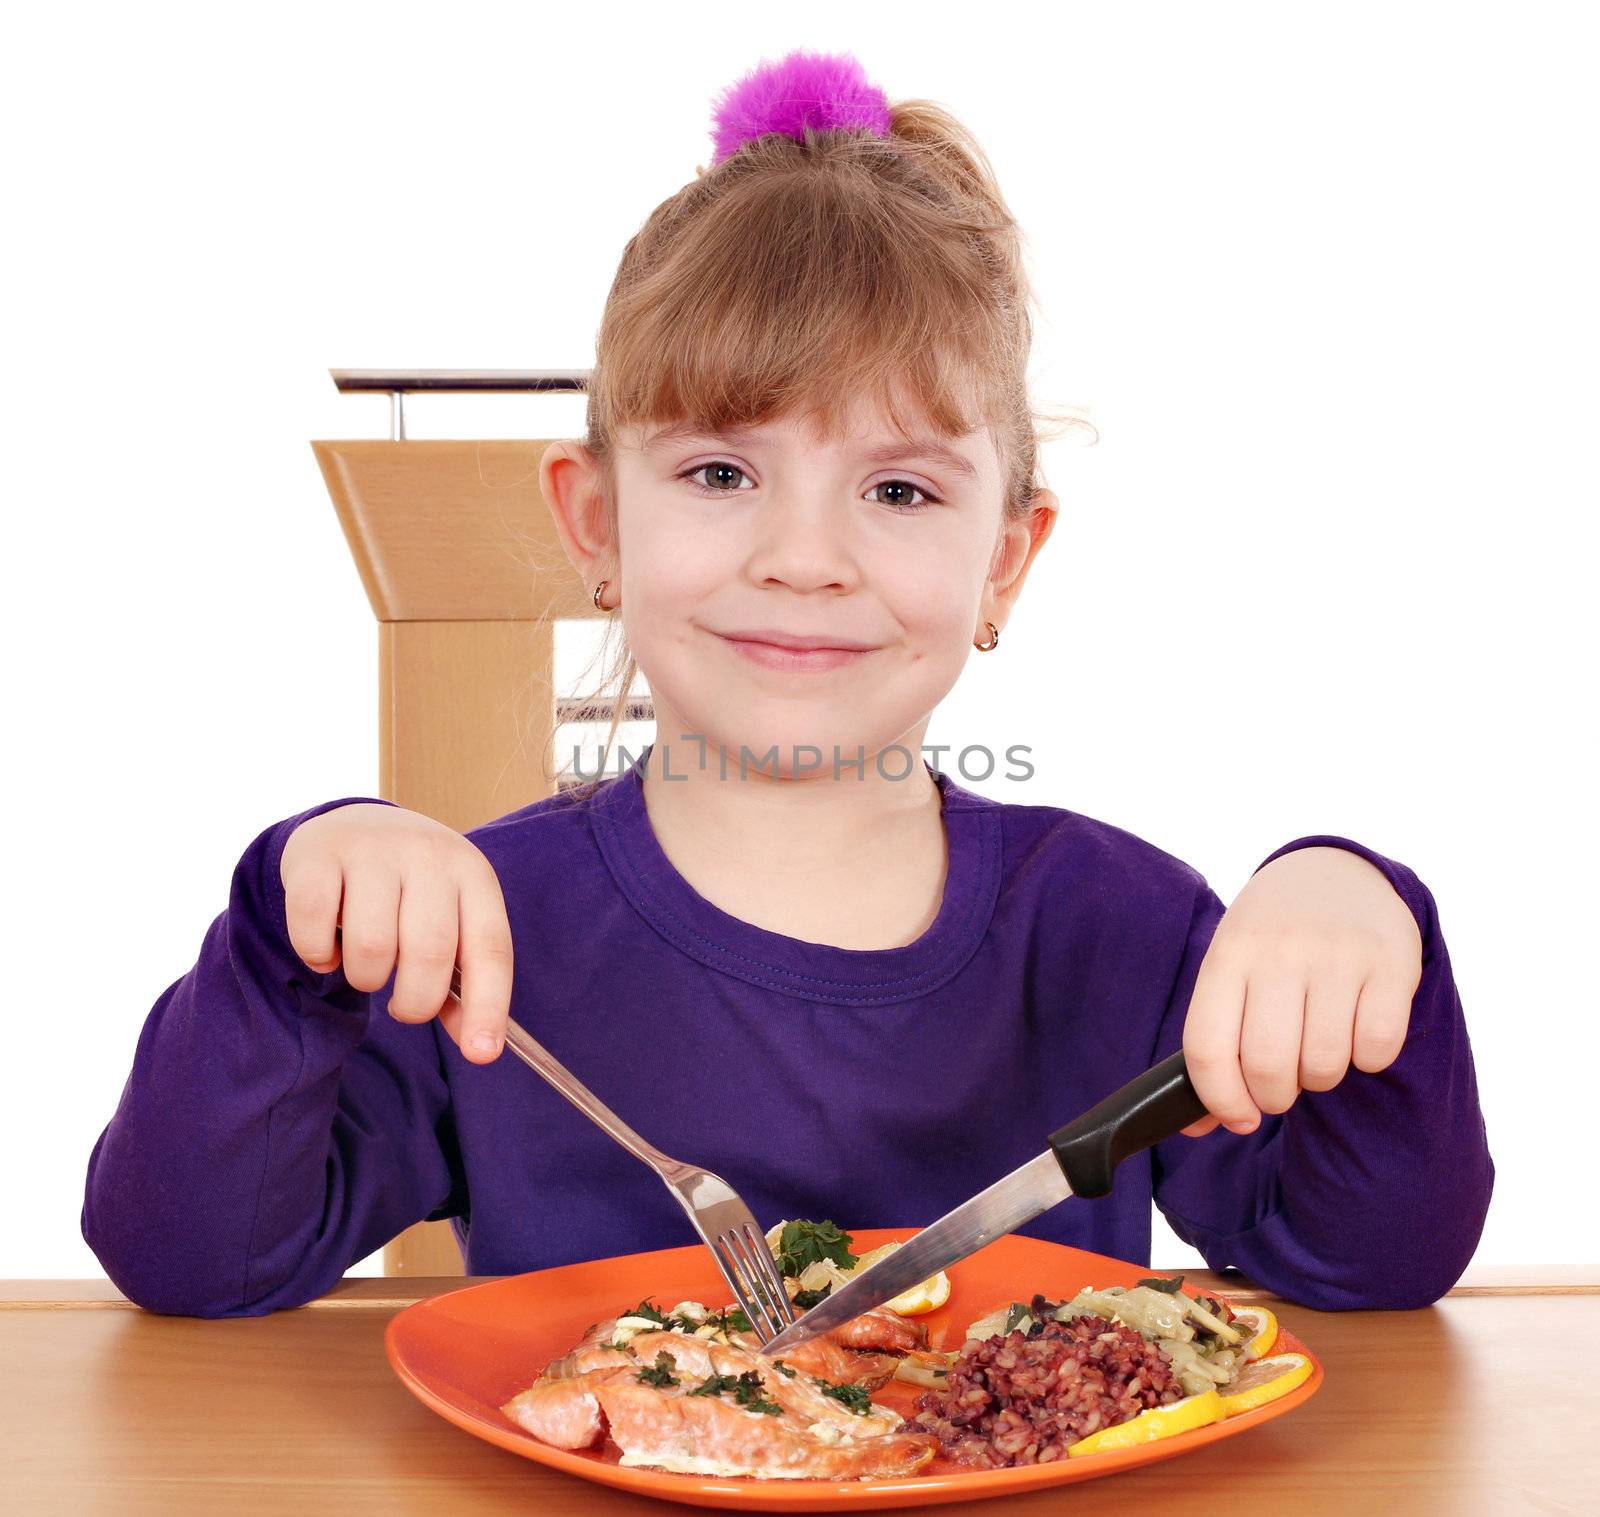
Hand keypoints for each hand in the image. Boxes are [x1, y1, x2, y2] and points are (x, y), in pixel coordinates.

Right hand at [280, 803, 513, 1062]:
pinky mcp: (319, 856)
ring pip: (371, 946)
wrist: (356, 825)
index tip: (483, 1055)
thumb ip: (462, 985)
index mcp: (473, 875)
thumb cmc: (412, 894)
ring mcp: (373, 850)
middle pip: (429, 952)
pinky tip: (327, 948)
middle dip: (414, 1002)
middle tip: (403, 1005)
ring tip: (366, 966)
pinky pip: (315, 931)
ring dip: (364, 979)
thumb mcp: (450, 923)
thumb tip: (480, 1047)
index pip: (490, 947)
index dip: (488, 1005)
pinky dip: (318, 957)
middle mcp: (429, 855)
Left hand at [1180, 846, 1422, 1136]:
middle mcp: (1279, 952)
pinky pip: (1378, 1048)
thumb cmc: (1272, 940)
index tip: (1237, 1117)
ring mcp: (1336, 955)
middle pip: (1267, 1065)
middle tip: (1282, 1087)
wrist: (1336, 872)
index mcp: (1228, 956)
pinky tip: (1356, 1030)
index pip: (1207, 1048)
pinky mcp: (1390, 964)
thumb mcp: (1231, 971)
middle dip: (1273, 1097)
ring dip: (1320, 1079)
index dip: (1220, 1100)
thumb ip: (1214, 1043)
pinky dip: (1368, 1059)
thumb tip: (1197, 1127)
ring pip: (1324, 1064)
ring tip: (1317, 1051)